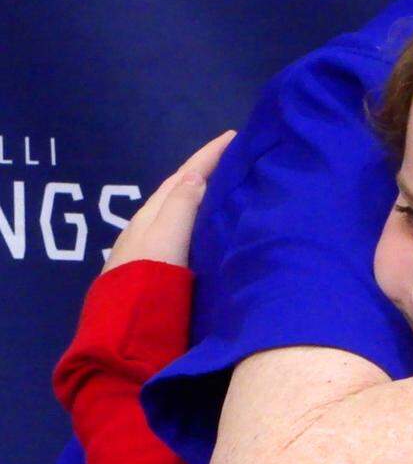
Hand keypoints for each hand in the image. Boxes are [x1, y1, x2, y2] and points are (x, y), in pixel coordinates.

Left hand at [102, 131, 234, 272]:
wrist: (127, 328)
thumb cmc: (151, 280)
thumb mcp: (167, 238)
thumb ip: (182, 206)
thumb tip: (196, 173)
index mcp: (153, 214)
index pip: (184, 175)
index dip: (208, 154)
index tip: (233, 135)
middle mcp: (148, 225)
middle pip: (177, 187)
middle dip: (202, 169)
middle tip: (231, 157)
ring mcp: (148, 245)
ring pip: (176, 208)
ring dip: (197, 192)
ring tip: (222, 186)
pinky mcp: (153, 265)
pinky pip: (177, 227)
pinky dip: (192, 215)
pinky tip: (202, 223)